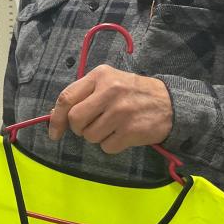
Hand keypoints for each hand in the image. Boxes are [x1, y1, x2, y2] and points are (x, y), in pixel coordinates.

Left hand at [47, 65, 172, 154]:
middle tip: (90, 127)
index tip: (54, 132)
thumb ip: (83, 94)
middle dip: (78, 129)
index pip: (67, 98)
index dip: (56, 118)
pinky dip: (111, 145)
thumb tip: (55, 114)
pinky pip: (107, 147)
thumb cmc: (132, 92)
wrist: (170, 102)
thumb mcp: (108, 82)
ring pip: (90, 136)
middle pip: (76, 120)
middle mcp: (110, 91)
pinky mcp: (131, 130)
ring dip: (97, 137)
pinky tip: (122, 134)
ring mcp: (121, 111)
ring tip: (111, 127)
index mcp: (100, 76)